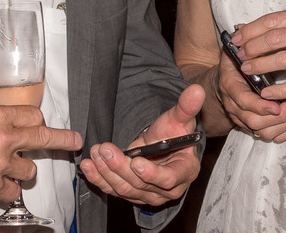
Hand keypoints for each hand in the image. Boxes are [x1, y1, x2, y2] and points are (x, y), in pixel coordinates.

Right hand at [0, 104, 81, 201]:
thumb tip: (10, 122)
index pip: (34, 115)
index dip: (37, 121)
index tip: (41, 125)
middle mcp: (4, 138)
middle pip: (45, 137)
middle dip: (64, 140)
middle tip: (74, 141)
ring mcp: (1, 164)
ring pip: (30, 170)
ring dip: (22, 170)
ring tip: (6, 168)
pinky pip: (14, 191)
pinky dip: (8, 190)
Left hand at [79, 84, 203, 207]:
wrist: (162, 145)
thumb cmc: (173, 133)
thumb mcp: (180, 119)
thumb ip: (187, 107)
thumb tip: (197, 91)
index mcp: (184, 171)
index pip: (168, 178)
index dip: (152, 173)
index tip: (136, 161)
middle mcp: (167, 189)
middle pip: (141, 184)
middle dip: (120, 167)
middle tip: (106, 149)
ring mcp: (148, 194)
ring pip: (125, 188)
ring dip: (107, 172)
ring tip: (97, 153)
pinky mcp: (132, 194)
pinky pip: (114, 190)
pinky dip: (99, 179)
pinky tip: (88, 167)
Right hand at [216, 50, 285, 142]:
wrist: (221, 85)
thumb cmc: (233, 65)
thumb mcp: (232, 51)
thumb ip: (238, 43)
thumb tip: (242, 28)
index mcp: (229, 87)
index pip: (242, 101)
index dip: (259, 105)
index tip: (276, 104)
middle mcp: (235, 107)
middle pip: (255, 122)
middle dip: (279, 116)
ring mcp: (244, 119)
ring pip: (264, 132)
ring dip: (285, 123)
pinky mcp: (255, 127)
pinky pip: (272, 136)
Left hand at [234, 5, 285, 98]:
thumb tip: (256, 26)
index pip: (273, 20)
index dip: (251, 29)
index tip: (237, 37)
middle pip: (274, 38)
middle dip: (251, 47)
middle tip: (239, 56)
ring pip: (282, 59)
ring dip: (260, 65)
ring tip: (247, 71)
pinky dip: (280, 89)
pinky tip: (267, 92)